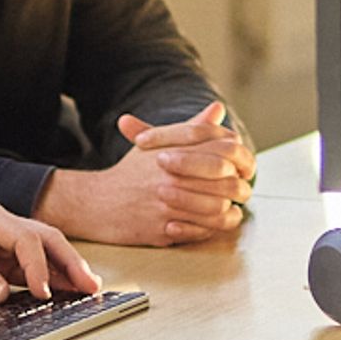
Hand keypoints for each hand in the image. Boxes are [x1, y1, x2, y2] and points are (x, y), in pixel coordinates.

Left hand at [0, 196, 101, 302]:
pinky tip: (57, 294)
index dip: (39, 266)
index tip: (43, 293)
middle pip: (44, 240)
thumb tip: (1, 293)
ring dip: (63, 271)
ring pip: (40, 253)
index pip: (25, 238)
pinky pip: (25, 268)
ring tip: (86, 290)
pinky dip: (44, 280)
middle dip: (69, 262)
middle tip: (91, 286)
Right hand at [38, 105, 252, 245]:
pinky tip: (215, 222)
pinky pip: (201, 229)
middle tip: (242, 188)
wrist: (97, 202)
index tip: (243, 166)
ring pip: (218, 207)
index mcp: (173, 151)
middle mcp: (171, 175)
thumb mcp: (156, 143)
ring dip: (230, 208)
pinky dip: (214, 227)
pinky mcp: (162, 228)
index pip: (223, 149)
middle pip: (225, 180)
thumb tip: (218, 110)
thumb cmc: (130, 173)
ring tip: (231, 207)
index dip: (241, 158)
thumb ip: (191, 128)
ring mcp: (167, 203)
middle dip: (239, 186)